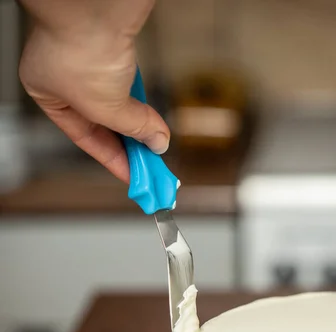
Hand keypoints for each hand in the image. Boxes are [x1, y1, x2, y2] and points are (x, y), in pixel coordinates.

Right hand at [18, 0, 168, 182]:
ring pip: (117, 101)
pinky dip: (142, 101)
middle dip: (128, 144)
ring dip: (139, 124)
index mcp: (46, 91)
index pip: (85, 138)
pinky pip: (129, 82)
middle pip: (102, 121)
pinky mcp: (111, 43)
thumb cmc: (82, 47)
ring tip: (156, 146)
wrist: (99, 2)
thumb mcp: (107, 106)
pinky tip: (156, 119)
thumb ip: (134, 128)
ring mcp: (87, 56)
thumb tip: (156, 142)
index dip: (114, 161)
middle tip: (150, 166)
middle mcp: (63, 74)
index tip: (135, 177)